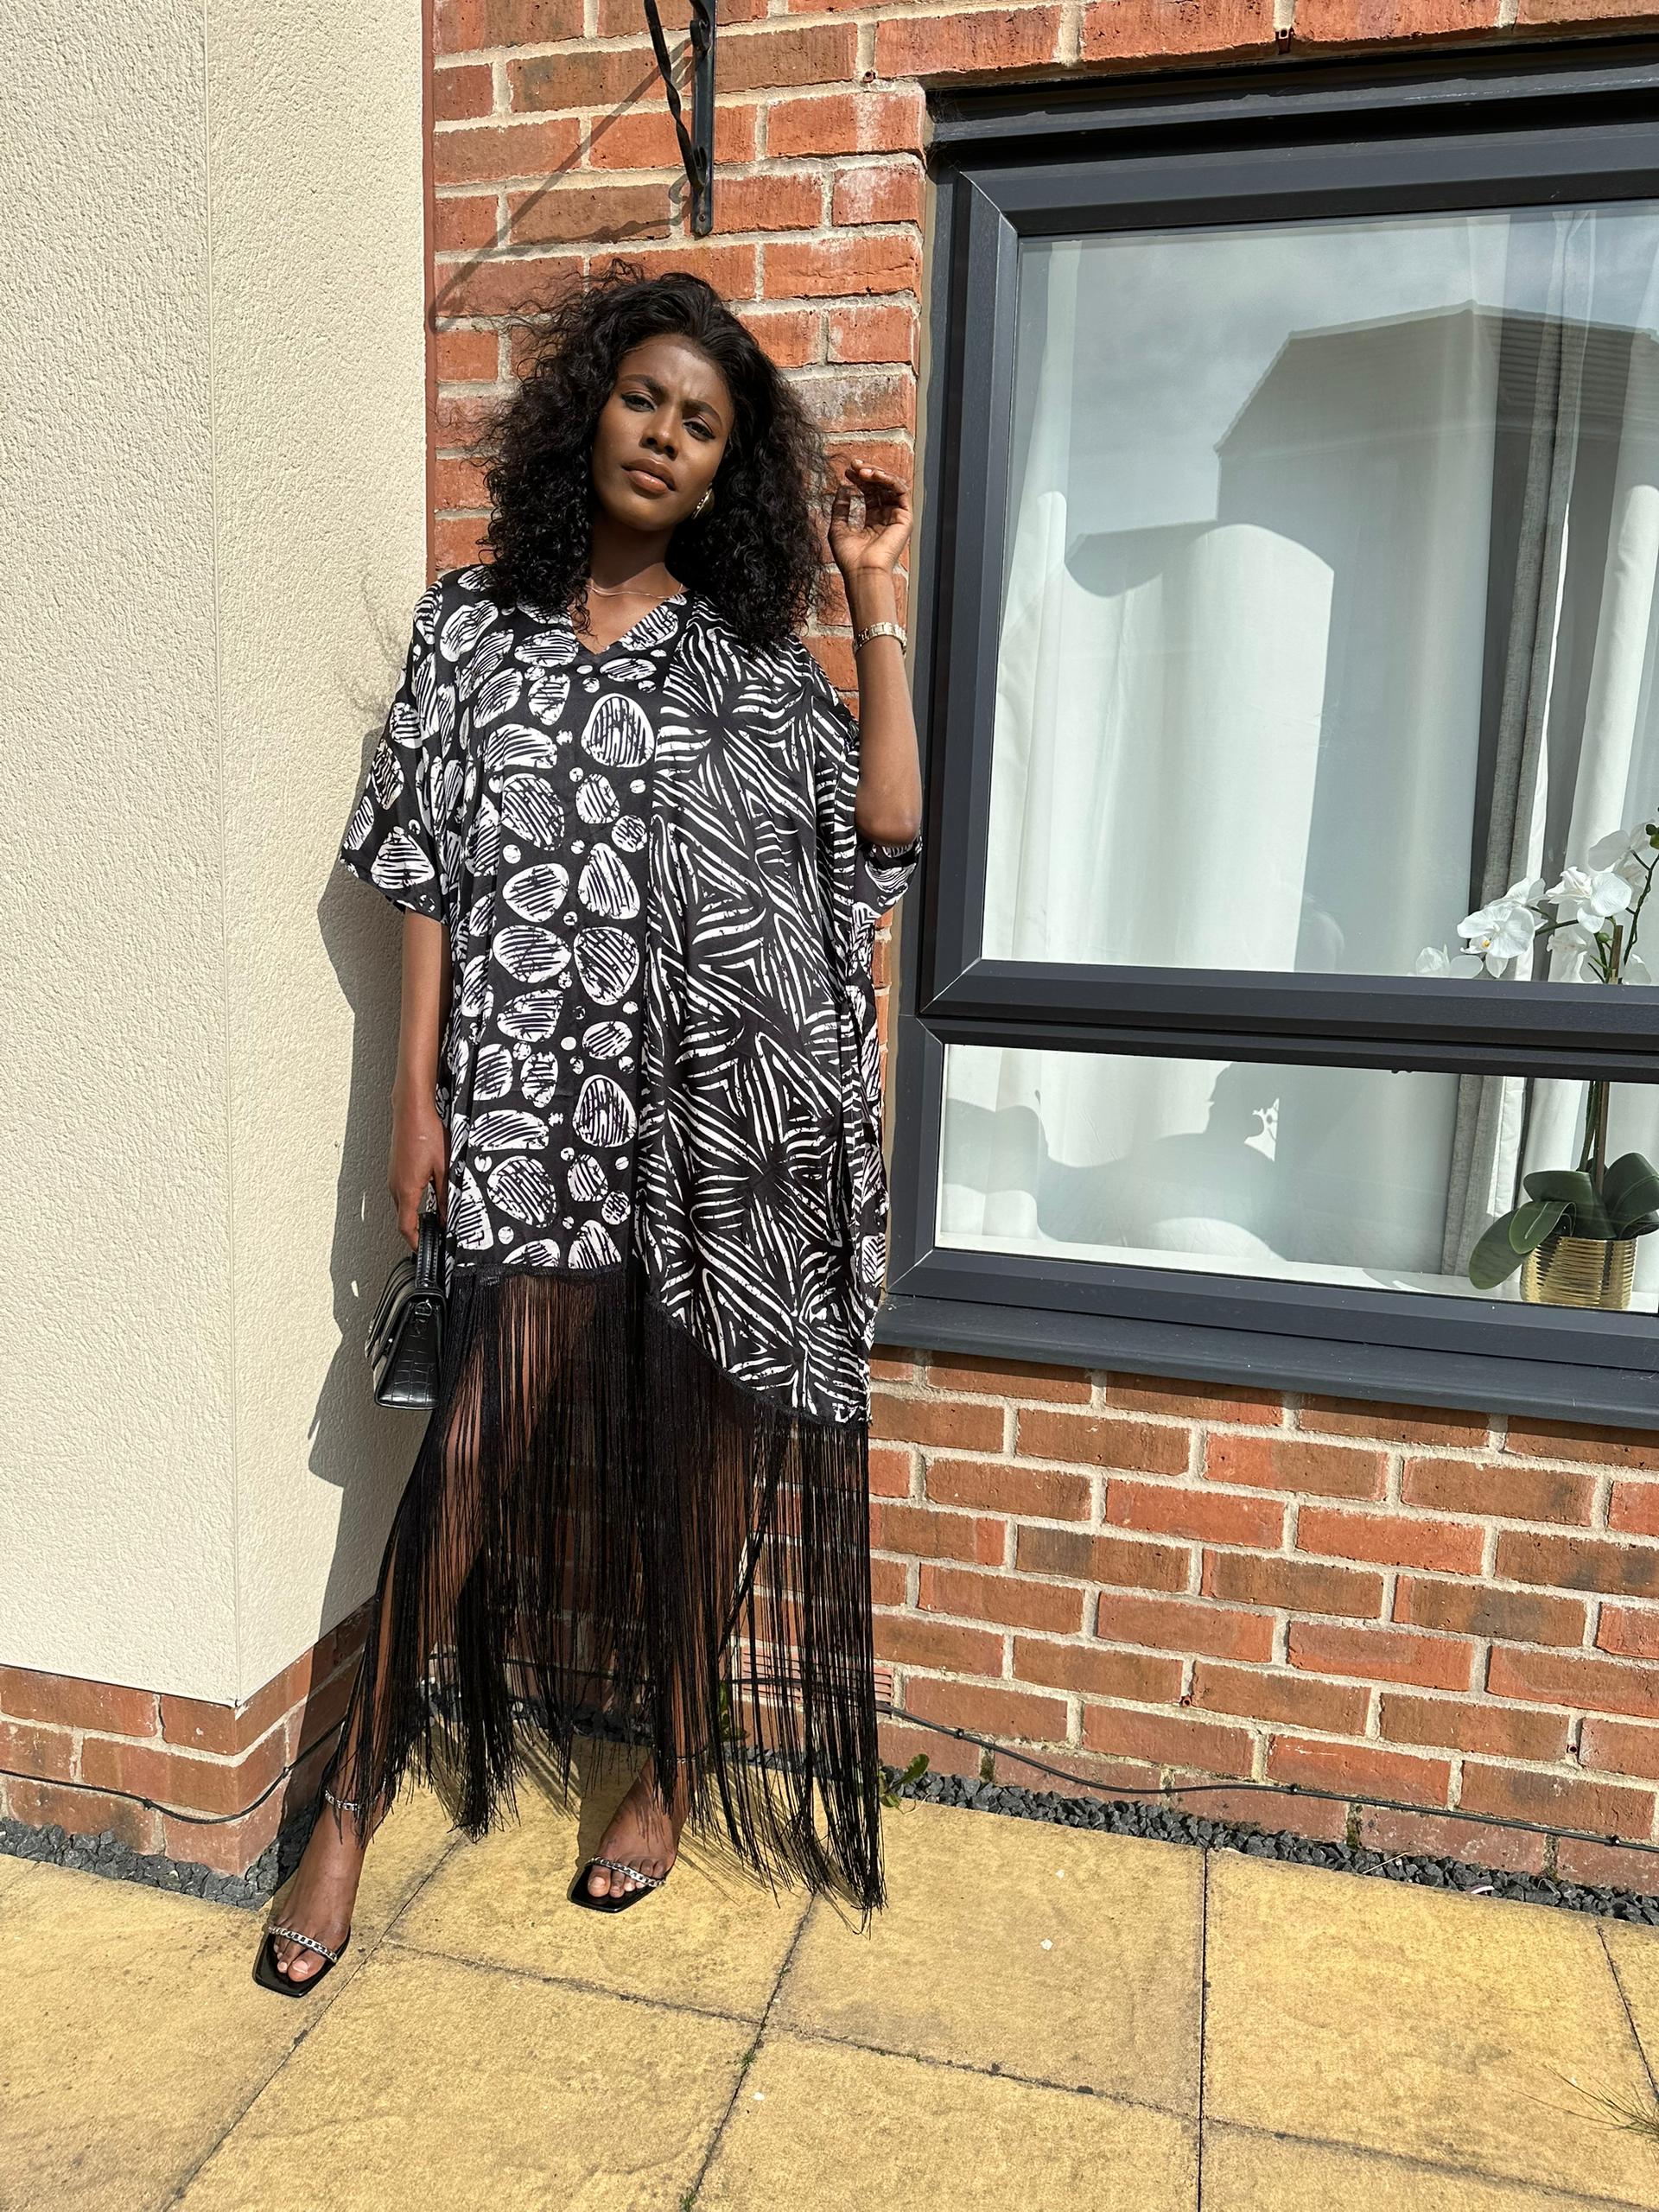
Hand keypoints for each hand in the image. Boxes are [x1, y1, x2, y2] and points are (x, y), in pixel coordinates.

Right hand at [389, 1091, 446, 1248]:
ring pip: (403, 1204)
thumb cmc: (426, 1133)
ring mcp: (393, 1176)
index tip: (423, 1249)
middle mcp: (395, 1185)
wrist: (411, 1111)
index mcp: (406, 1189)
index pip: (405, 1227)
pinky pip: (402, 1191)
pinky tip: (428, 1194)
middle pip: (403, 1217)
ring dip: (415, 1214)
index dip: (415, 1242)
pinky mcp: (396, 1169)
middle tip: (435, 1235)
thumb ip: (446, 1196)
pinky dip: (413, 1200)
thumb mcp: (445, 1168)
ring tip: (435, 1218)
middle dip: (418, 1229)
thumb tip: (448, 1216)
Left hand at [828, 459, 911, 580]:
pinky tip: (874, 475)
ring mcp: (897, 517)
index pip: (869, 493)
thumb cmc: (849, 557)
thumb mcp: (838, 528)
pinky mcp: (905, 518)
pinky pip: (901, 491)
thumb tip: (842, 488)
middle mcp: (886, 518)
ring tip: (862, 470)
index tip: (846, 471)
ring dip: (877, 473)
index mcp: (873, 521)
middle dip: (867, 472)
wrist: (862, 571)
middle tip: (854, 464)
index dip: (859, 479)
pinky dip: (889, 479)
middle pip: (880, 487)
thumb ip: (840, 507)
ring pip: (891, 486)